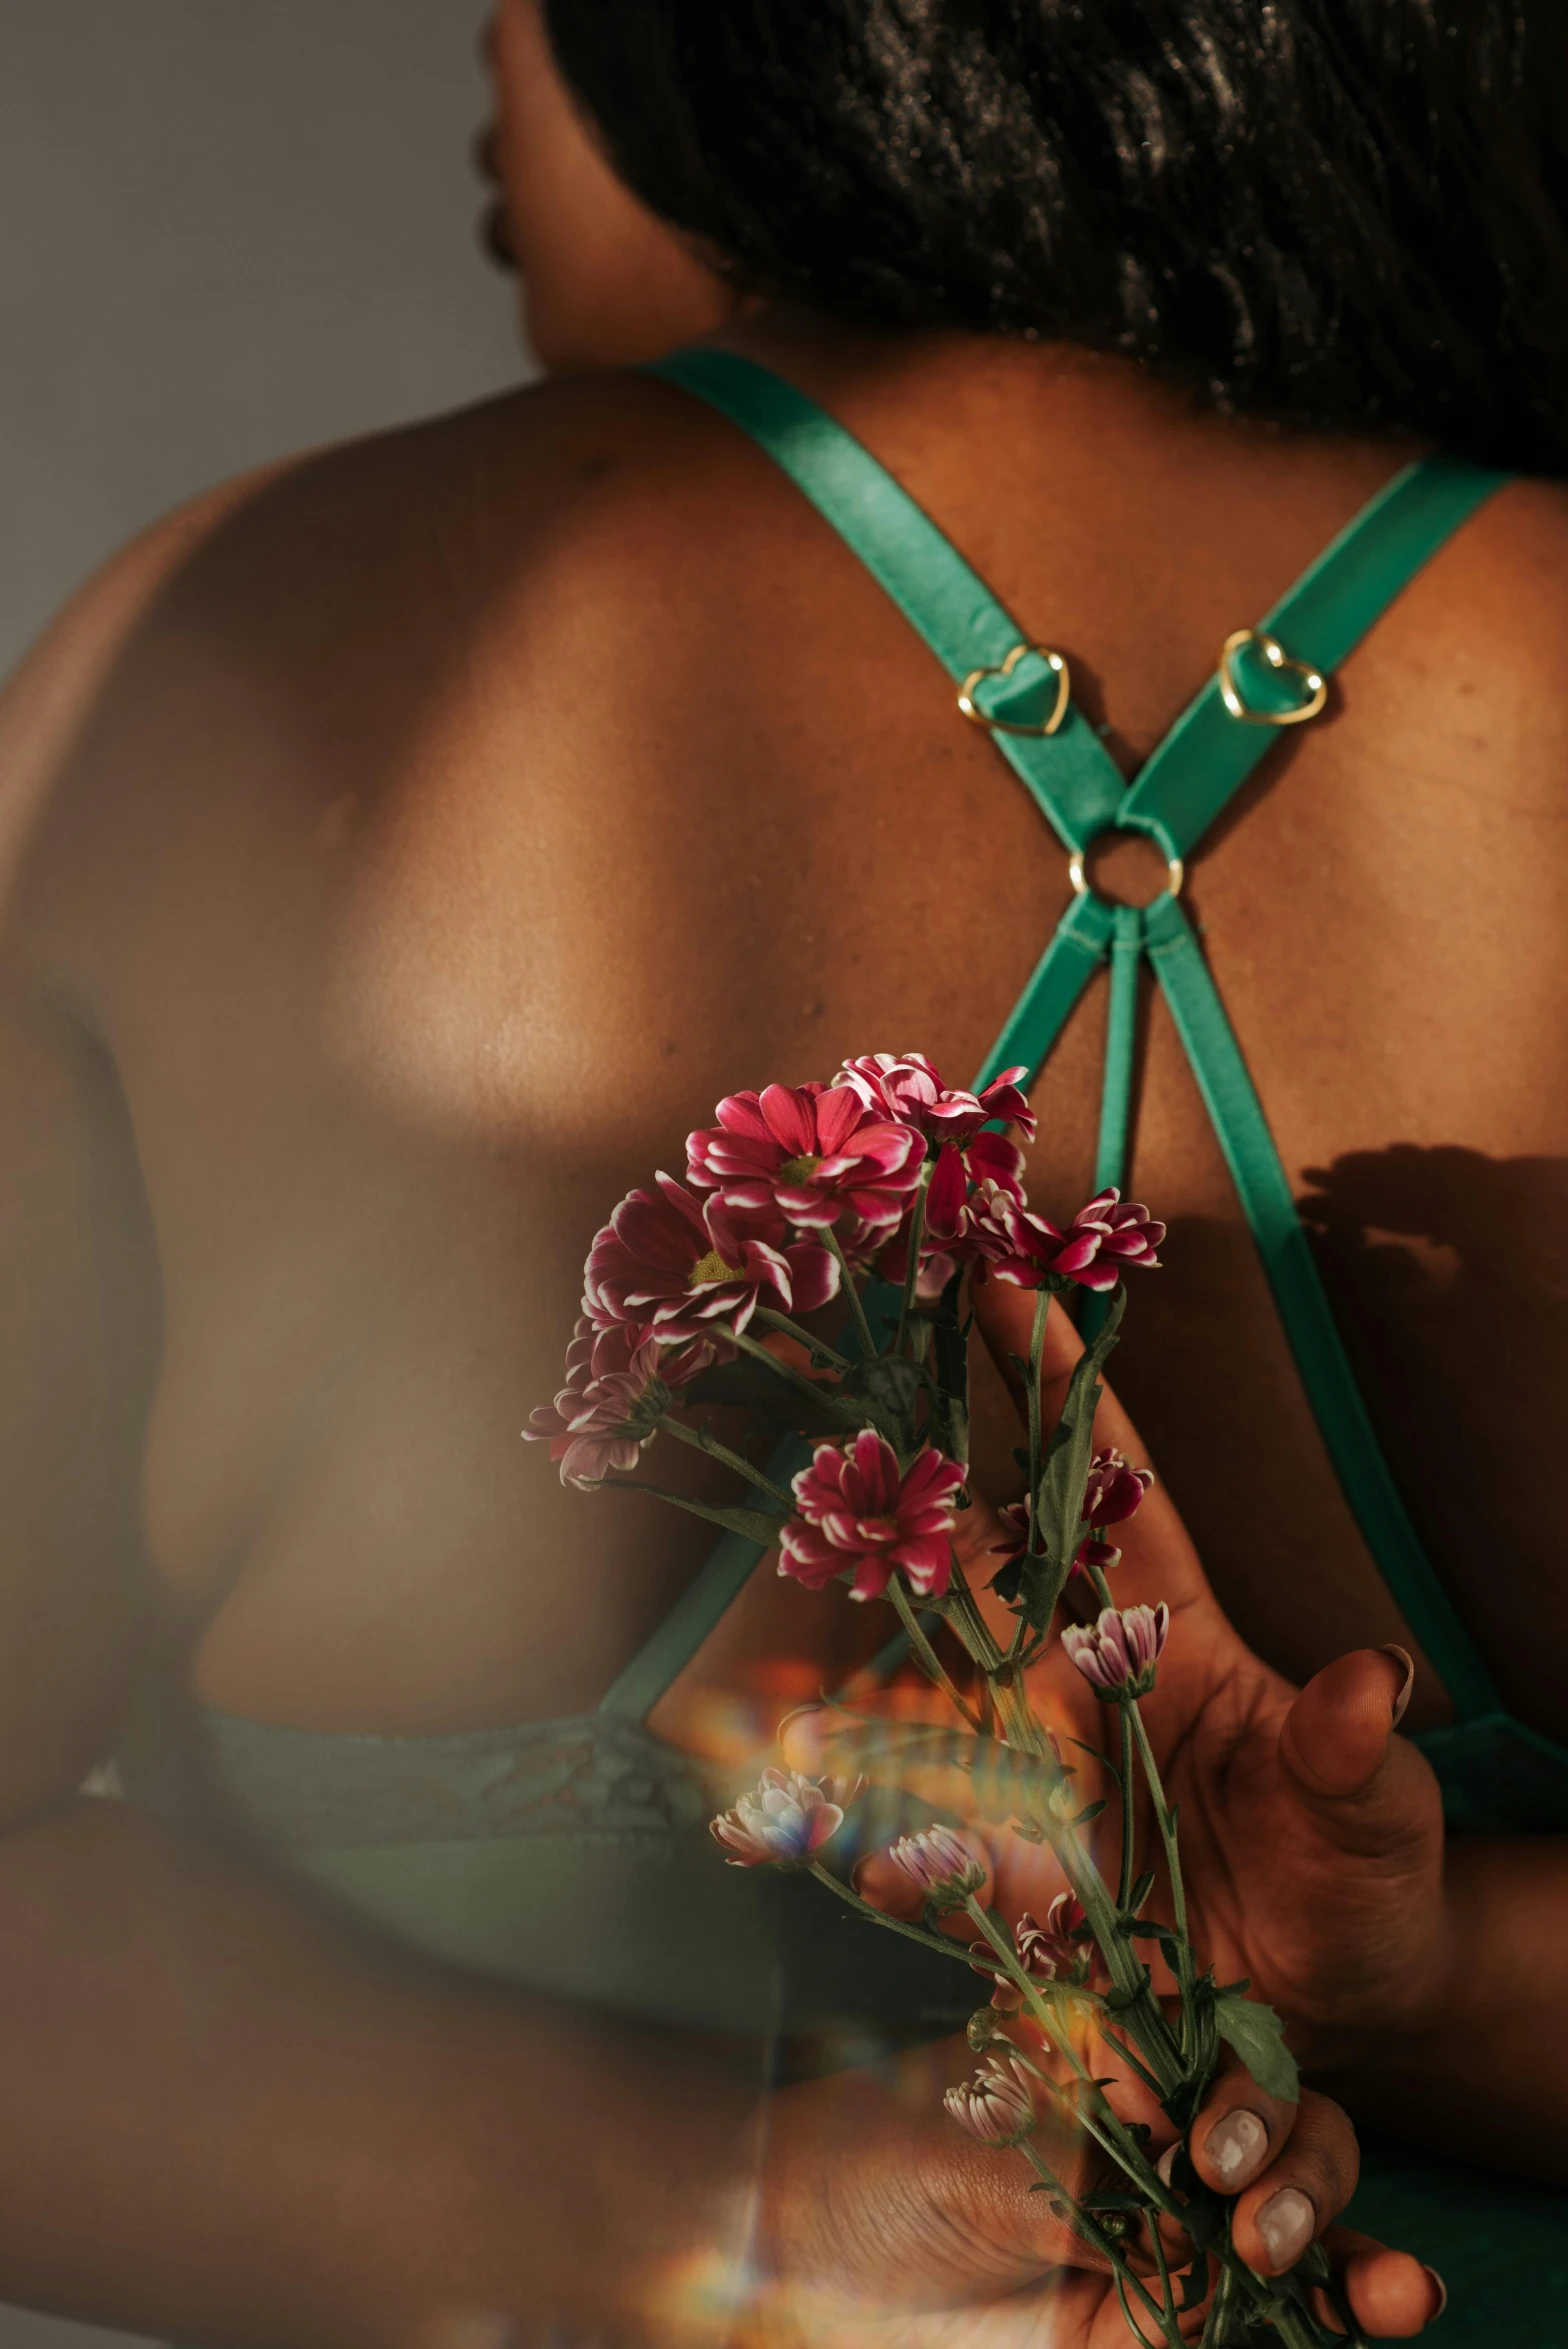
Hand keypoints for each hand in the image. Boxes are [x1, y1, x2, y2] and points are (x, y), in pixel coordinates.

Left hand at [753, 2036, 1443, 2340]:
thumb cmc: (872, 2161)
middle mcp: (1155, 2137)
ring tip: (1398, 2289)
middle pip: (1276, 2137)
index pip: (1217, 2051)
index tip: (1215, 2140)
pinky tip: (1392, 2299)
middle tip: (1257, 2221)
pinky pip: (1251, 2315)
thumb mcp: (979, 2145)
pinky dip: (1331, 2304)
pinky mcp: (1155, 2321)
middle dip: (1302, 2172)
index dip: (1248, 2083)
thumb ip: (1084, 2159)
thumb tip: (1169, 2133)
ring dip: (1352, 2252)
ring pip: (1288, 2230)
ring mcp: (1167, 2232)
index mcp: (1113, 2059)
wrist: (800, 2270)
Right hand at [794, 1270, 1449, 2066]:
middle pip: (978, 1566)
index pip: (1106, 1474)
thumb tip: (1374, 1683)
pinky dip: (877, 1850)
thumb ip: (1353, 1754)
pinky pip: (931, 1847)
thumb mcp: (1378, 1809)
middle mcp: (1079, 1674)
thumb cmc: (1365, 1867)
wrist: (1336, 1994)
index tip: (993, 1272)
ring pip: (926, 1702)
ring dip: (859, 1695)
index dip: (1051, 1375)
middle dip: (905, 1511)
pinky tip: (838, 1860)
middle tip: (831, 1460)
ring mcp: (1033, 1767)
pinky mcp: (1012, 1868)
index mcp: (1172, 1619)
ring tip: (793, 1711)